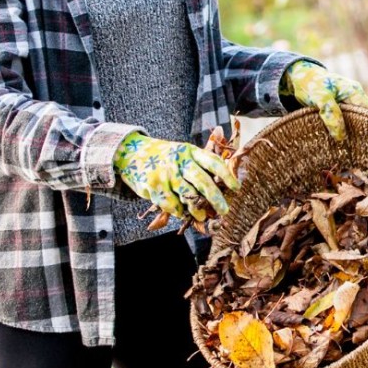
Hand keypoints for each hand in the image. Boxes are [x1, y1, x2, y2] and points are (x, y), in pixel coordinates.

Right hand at [112, 132, 239, 221]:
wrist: (131, 152)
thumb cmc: (165, 156)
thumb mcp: (183, 152)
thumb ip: (200, 162)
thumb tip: (223, 182)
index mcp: (190, 151)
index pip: (213, 162)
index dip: (227, 176)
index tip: (236, 188)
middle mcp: (179, 161)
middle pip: (203, 182)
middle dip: (216, 199)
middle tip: (225, 210)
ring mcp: (166, 173)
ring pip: (187, 196)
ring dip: (197, 210)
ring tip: (203, 216)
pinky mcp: (153, 185)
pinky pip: (171, 204)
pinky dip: (178, 211)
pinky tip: (181, 213)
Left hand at [281, 60, 367, 140]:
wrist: (296, 77)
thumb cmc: (310, 84)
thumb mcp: (320, 97)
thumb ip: (331, 114)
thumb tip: (341, 137)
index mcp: (354, 93)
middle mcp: (354, 98)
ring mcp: (347, 104)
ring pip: (359, 122)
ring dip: (360, 136)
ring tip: (363, 156)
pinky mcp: (338, 111)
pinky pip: (348, 124)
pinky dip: (349, 134)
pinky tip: (347, 148)